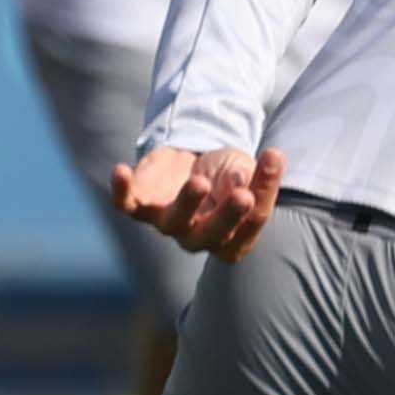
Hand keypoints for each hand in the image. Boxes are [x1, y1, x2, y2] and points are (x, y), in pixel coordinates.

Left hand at [113, 144, 287, 260]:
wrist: (189, 161)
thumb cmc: (224, 173)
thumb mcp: (240, 167)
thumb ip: (244, 175)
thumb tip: (239, 181)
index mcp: (233, 236)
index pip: (252, 221)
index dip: (265, 191)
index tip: (273, 156)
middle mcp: (199, 238)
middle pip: (213, 234)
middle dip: (228, 214)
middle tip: (243, 196)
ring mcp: (167, 224)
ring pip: (174, 222)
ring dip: (187, 202)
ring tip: (200, 181)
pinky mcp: (139, 205)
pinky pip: (126, 204)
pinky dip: (121, 190)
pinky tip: (121, 171)